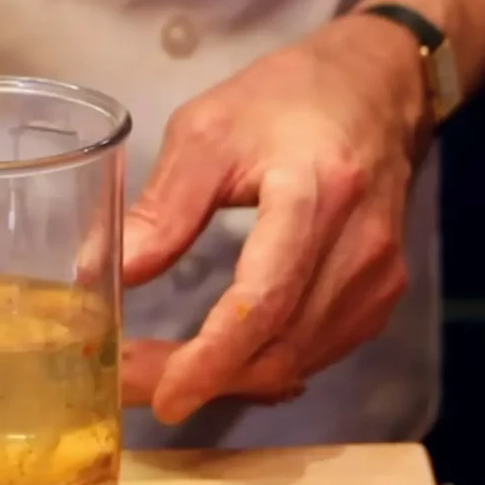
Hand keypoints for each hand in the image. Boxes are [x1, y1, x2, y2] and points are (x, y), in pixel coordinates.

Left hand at [120, 14, 430, 423]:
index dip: (211, 359)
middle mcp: (358, 248)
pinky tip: (218, 362)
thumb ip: (163, 208)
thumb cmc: (284, 99)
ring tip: (159, 373)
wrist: (374, 89)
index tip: (162, 395)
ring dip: (226, 379)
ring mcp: (379, 278)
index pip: (264, 300)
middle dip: (202, 378)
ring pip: (297, 361)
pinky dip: (262, 366)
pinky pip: (316, 352)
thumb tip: (104, 274)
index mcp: (315, 195)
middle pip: (278, 346)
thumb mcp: (207, 133)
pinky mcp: (381, 293)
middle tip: (132, 383)